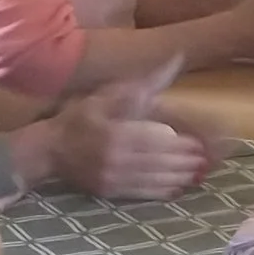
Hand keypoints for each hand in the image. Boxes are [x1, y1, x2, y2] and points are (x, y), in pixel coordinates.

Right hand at [39, 78, 212, 199]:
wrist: (49, 149)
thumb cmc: (80, 117)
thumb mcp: (109, 94)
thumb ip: (145, 83)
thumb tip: (175, 60)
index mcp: (115, 132)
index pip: (156, 141)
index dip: (181, 145)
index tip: (199, 145)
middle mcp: (115, 158)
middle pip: (159, 162)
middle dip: (184, 163)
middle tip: (204, 161)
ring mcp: (112, 178)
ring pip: (153, 180)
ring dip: (179, 178)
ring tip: (197, 174)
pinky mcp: (110, 192)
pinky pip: (142, 194)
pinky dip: (163, 192)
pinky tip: (177, 188)